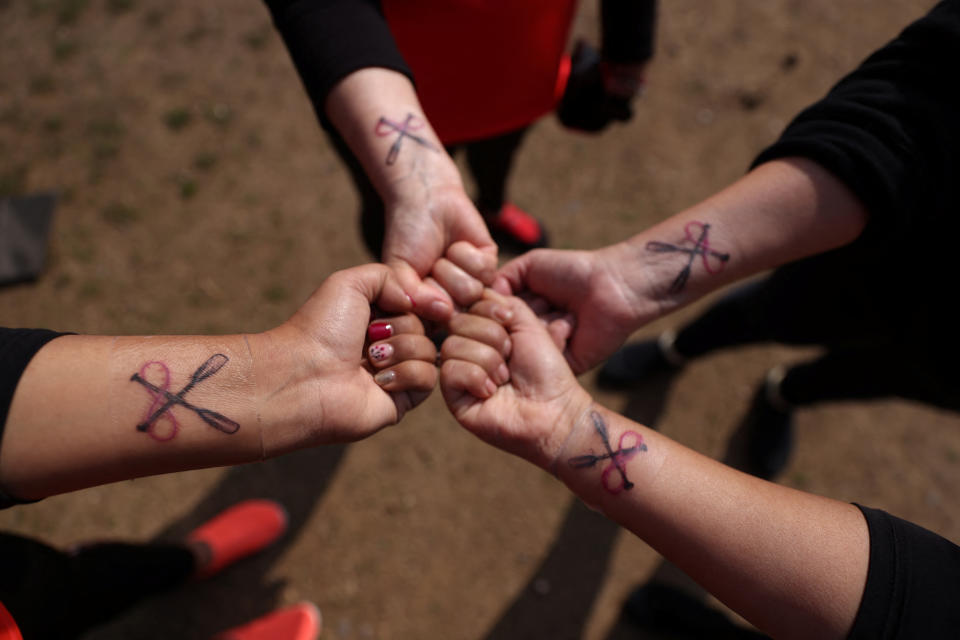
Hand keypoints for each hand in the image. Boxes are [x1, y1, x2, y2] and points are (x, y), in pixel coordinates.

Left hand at [258, 264, 436, 453]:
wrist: (304, 377)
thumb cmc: (321, 329)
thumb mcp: (350, 283)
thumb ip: (389, 276)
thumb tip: (417, 302)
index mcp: (375, 317)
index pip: (416, 304)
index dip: (415, 303)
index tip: (406, 303)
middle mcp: (386, 344)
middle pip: (426, 326)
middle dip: (400, 326)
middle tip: (370, 336)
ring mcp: (395, 373)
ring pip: (429, 351)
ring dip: (401, 349)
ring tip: (370, 359)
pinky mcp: (401, 400)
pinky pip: (428, 379)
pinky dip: (406, 373)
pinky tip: (378, 380)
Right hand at [383, 183, 497, 320]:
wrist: (426, 200)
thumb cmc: (407, 237)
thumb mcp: (399, 271)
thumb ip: (414, 298)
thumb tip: (445, 313)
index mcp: (430, 312)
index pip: (434, 327)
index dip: (426, 306)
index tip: (415, 283)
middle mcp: (454, 305)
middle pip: (456, 313)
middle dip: (438, 284)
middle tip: (430, 265)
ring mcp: (474, 286)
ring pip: (472, 292)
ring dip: (452, 267)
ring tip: (442, 254)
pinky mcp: (490, 266)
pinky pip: (486, 272)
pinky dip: (467, 254)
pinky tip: (458, 245)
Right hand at [440, 291, 591, 469]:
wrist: (556, 409)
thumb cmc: (546, 369)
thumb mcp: (527, 324)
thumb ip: (501, 302)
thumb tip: (475, 292)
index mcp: (483, 332)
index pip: (466, 305)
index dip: (488, 310)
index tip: (510, 322)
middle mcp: (467, 350)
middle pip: (457, 323)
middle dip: (492, 337)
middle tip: (511, 358)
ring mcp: (458, 374)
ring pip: (451, 346)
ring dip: (487, 359)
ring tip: (504, 378)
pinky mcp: (453, 398)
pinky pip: (449, 372)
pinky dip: (476, 378)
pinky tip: (491, 392)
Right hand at [494, 244, 651, 373]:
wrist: (612, 287)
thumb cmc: (573, 271)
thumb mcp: (530, 265)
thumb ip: (500, 280)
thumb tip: (476, 299)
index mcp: (521, 310)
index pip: (490, 318)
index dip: (491, 311)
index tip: (499, 299)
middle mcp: (529, 331)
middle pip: (500, 336)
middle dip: (515, 319)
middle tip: (541, 302)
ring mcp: (545, 350)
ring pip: (520, 350)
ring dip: (540, 326)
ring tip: (560, 309)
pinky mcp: (563, 365)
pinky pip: (544, 361)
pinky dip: (555, 337)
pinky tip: (570, 322)